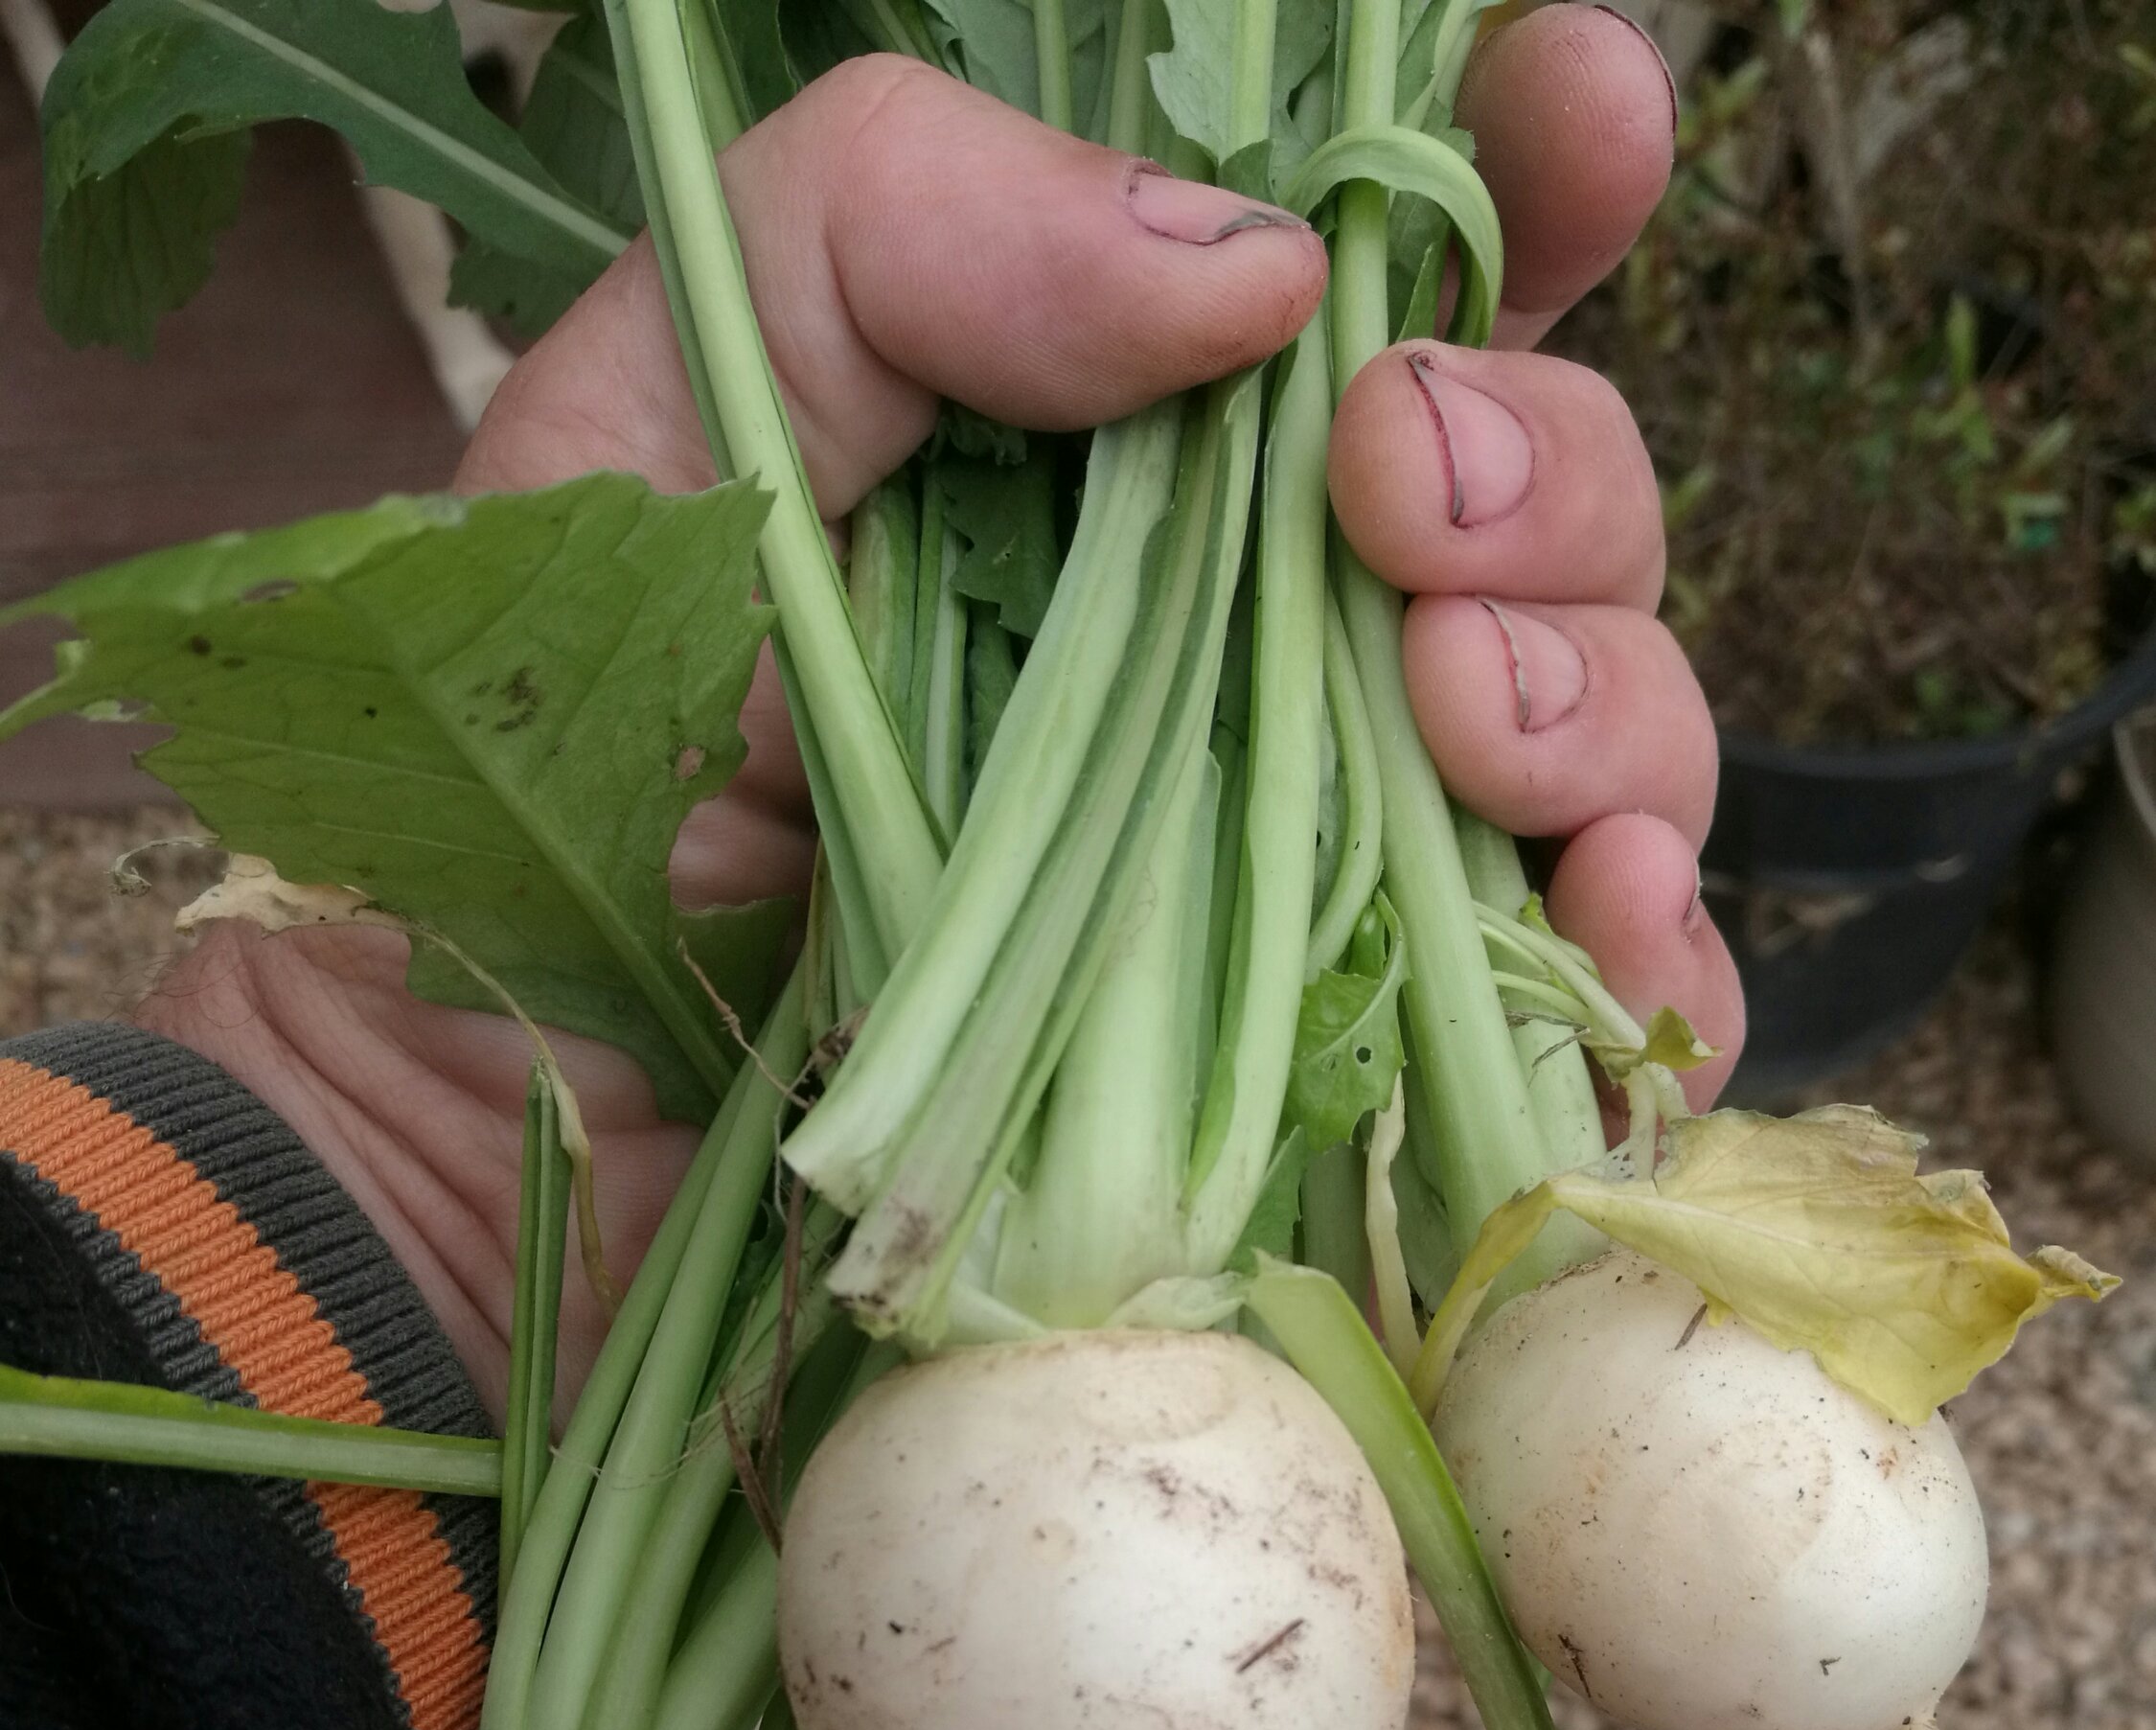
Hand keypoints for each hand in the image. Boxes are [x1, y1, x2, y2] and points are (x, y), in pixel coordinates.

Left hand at [140, 18, 1737, 1418]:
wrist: (514, 1142)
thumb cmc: (562, 778)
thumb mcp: (669, 416)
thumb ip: (908, 232)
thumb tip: (1264, 279)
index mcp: (1126, 478)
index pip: (1395, 296)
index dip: (1523, 181)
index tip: (1567, 116)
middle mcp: (1257, 671)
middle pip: (1548, 520)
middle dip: (1543, 477)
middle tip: (1398, 509)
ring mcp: (1314, 894)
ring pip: (1613, 750)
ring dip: (1608, 705)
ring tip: (1467, 722)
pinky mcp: (1335, 1108)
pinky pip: (1585, 1034)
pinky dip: (1655, 982)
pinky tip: (1607, 935)